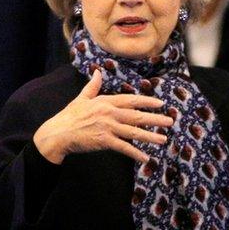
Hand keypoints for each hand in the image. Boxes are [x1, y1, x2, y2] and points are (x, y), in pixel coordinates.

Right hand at [33, 70, 174, 163]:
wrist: (58, 133)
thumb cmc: (69, 116)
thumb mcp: (81, 98)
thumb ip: (93, 86)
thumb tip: (98, 71)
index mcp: (105, 102)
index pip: (131, 100)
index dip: (147, 101)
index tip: (160, 103)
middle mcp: (109, 113)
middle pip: (137, 116)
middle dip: (155, 118)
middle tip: (170, 121)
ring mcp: (107, 127)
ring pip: (133, 132)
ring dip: (150, 136)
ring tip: (163, 139)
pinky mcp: (104, 141)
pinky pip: (123, 148)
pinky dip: (135, 153)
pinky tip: (145, 158)